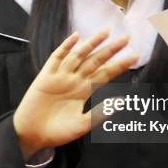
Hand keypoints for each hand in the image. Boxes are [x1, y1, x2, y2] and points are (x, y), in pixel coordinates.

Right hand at [13, 29, 138, 159]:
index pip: (106, 73)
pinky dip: (65, 47)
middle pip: (96, 60)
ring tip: (106, 32)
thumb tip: (121, 102)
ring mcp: (61, 76)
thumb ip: (100, 113)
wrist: (32, 135)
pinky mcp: (46, 76)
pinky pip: (57, 57)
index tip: (135, 56)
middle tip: (127, 38)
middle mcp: (75, 80)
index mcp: (85, 90)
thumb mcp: (82, 125)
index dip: (120, 65)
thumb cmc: (57, 131)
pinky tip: (75, 37)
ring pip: (79, 55)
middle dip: (111, 50)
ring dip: (92, 43)